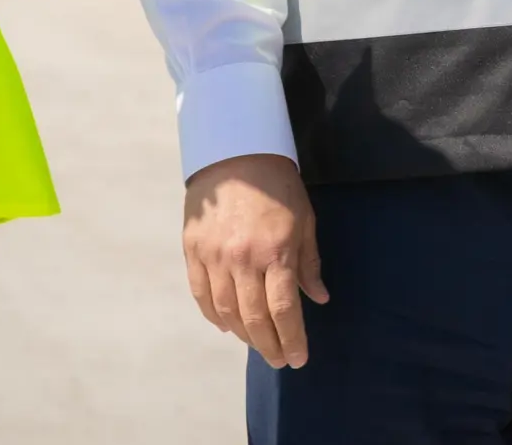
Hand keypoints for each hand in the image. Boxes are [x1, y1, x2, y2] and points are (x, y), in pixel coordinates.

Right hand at [183, 154, 326, 369]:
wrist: (235, 152)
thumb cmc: (278, 186)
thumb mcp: (305, 220)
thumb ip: (309, 263)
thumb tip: (319, 298)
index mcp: (276, 251)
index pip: (283, 309)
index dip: (292, 339)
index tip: (298, 358)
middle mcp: (243, 259)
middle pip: (254, 318)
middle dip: (269, 345)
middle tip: (279, 359)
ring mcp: (214, 256)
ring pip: (226, 311)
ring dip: (243, 334)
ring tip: (257, 344)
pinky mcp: (193, 250)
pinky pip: (201, 294)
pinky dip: (213, 315)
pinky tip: (227, 326)